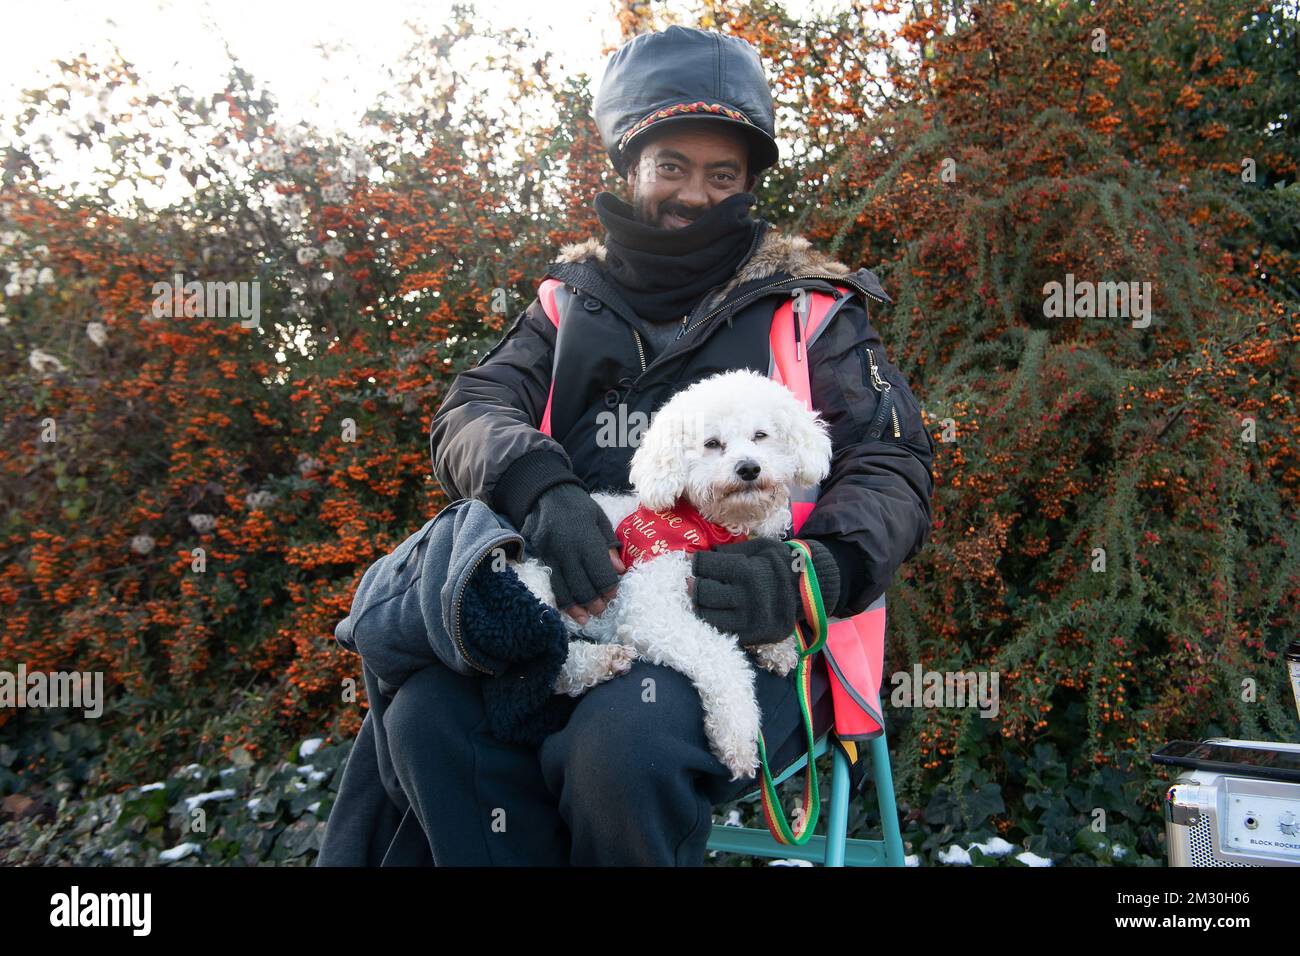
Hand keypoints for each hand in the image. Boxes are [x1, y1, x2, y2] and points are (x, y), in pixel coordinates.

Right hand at [521, 483, 625, 624]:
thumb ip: (609, 545)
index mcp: (586, 538)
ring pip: (562, 589)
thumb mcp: (599, 519)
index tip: (613, 595)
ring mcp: (548, 555)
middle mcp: (566, 549)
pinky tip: (565, 608)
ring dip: (574, 608)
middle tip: (601, 611)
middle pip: (581, 585)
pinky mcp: (535, 558)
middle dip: (593, 602)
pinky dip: (557, 599)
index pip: (600, 572)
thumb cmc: (578, 506)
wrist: (544, 492)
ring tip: (584, 619)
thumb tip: (620, 571)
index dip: (608, 588)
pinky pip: (547, 583)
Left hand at [688, 537, 801, 645]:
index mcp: (749, 571)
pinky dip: (714, 621)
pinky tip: (718, 611)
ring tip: (705, 597)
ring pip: (707, 616)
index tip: (697, 563)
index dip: (697, 563)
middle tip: (696, 581)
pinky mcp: (753, 637)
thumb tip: (704, 554)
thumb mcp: (760, 547)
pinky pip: (722, 631)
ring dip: (701, 605)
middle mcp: (748, 597)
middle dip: (695, 585)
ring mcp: (750, 620)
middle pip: (702, 593)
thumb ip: (731, 551)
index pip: (705, 566)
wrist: (811, 591)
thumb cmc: (781, 563)